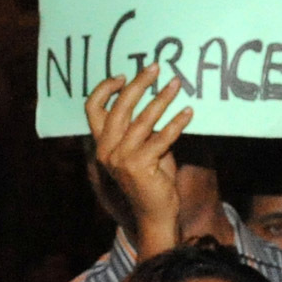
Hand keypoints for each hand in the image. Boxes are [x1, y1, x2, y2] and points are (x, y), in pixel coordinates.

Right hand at [85, 64, 191, 253]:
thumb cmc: (152, 180)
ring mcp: (121, 159)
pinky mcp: (139, 166)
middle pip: (119, 107)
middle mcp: (107, 150)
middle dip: (139, 84)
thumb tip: (158, 97)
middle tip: (157, 68)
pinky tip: (189, 112)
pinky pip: (161, 137)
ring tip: (177, 85)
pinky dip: (177, 123)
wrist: (156, 213)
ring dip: (162, 98)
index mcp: (103, 144)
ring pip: (142, 119)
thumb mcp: (144, 150)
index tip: (125, 75)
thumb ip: (143, 129)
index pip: (92, 108)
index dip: (106, 88)